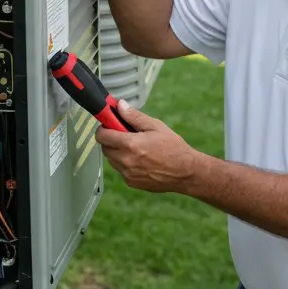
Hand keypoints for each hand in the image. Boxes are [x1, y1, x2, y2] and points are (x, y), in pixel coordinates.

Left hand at [94, 99, 208, 193]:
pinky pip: (121, 170)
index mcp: (130, 144)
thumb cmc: (173, 148)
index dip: (104, 127)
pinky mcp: (131, 182)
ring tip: (136, 148)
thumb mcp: (155, 126)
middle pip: (105, 148)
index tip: (110, 124)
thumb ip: (134, 116)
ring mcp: (127, 173)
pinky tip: (141, 160)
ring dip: (118, 152)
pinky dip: (125, 164)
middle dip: (111, 139)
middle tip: (126, 135)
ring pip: (112, 160)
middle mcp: (125, 160)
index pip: (102, 135)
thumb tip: (120, 106)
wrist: (185, 172)